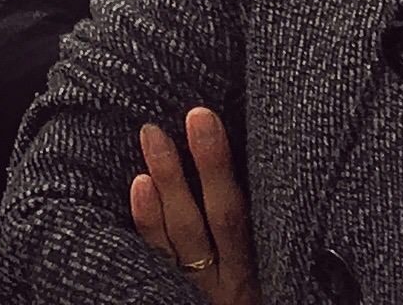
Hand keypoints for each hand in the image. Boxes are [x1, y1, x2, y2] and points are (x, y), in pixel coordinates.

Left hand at [129, 106, 259, 304]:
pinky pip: (156, 257)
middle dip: (212, 165)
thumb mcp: (263, 264)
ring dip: (170, 180)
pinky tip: (139, 186)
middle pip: (225, 218)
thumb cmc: (248, 291)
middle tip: (198, 115)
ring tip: (153, 135)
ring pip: (184, 233)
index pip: (250, 212)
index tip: (213, 118)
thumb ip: (254, 224)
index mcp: (260, 264)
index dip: (228, 167)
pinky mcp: (169, 293)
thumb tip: (251, 158)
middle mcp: (232, 278)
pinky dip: (148, 221)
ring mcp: (198, 288)